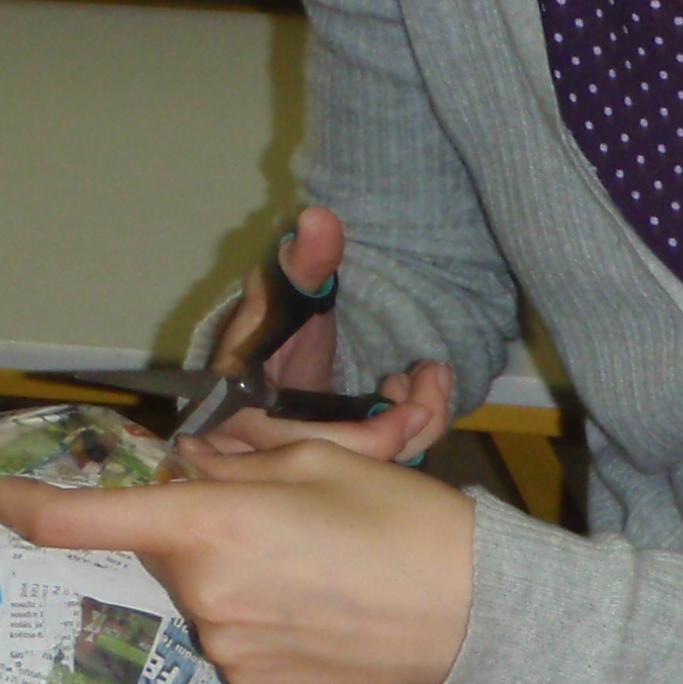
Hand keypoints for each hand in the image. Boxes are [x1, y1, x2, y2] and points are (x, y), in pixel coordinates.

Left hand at [0, 437, 475, 683]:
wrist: (476, 615)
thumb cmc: (408, 525)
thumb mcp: (324, 460)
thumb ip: (240, 458)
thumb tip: (196, 465)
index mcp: (211, 524)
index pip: (82, 520)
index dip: (26, 504)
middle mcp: (203, 592)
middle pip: (161, 547)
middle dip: (196, 523)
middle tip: (272, 510)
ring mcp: (224, 645)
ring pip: (198, 589)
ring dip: (230, 568)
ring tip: (312, 562)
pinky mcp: (252, 680)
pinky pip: (228, 631)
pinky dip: (255, 609)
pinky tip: (316, 603)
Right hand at [199, 205, 453, 461]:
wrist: (276, 346)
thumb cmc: (269, 321)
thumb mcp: (282, 289)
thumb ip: (301, 261)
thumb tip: (318, 217)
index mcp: (248, 416)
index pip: (315, 445)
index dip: (369, 432)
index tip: (403, 384)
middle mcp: (278, 451)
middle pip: (357, 466)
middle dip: (409, 422)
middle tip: (435, 372)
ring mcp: (314, 458)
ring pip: (380, 466)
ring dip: (421, 421)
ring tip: (432, 374)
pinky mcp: (344, 457)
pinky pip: (387, 457)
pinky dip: (413, 425)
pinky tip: (415, 390)